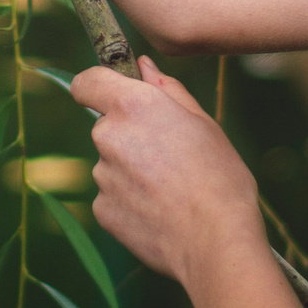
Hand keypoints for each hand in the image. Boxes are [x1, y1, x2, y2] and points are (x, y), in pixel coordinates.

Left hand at [73, 58, 262, 289]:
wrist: (216, 241)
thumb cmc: (220, 177)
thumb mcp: (203, 123)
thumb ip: (167, 90)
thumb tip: (144, 66)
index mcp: (133, 106)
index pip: (87, 82)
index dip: (97, 86)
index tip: (111, 94)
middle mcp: (108, 136)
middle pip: (107, 127)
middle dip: (130, 136)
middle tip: (169, 156)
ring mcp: (102, 176)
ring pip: (111, 164)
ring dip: (132, 171)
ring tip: (171, 190)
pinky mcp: (102, 210)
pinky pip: (112, 197)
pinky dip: (130, 201)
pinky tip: (160, 212)